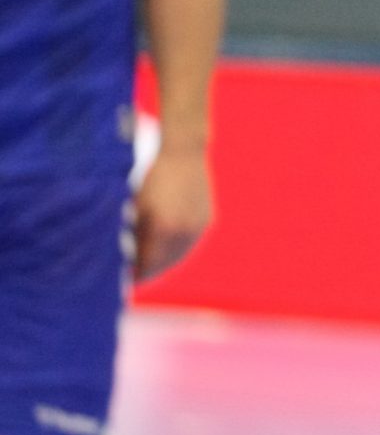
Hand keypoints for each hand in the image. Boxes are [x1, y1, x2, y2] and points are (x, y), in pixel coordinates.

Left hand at [131, 147, 213, 282]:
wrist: (183, 153)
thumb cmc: (150, 178)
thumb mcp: (133, 208)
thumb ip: (130, 237)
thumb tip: (121, 261)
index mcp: (163, 229)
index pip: (146, 267)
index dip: (132, 276)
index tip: (119, 281)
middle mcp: (184, 232)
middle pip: (163, 266)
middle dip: (147, 272)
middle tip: (130, 277)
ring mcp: (197, 227)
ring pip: (177, 257)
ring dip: (161, 262)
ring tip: (145, 263)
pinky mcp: (205, 221)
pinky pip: (187, 244)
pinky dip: (174, 249)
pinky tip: (161, 247)